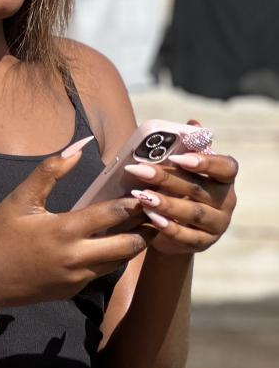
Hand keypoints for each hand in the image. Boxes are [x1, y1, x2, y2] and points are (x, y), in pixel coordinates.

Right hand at [0, 138, 147, 306]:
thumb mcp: (20, 198)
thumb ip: (50, 170)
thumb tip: (79, 147)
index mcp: (64, 230)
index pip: (114, 214)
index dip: (135, 202)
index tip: (147, 191)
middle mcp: (77, 258)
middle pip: (129, 245)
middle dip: (146, 229)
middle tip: (154, 212)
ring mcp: (77, 278)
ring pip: (120, 262)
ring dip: (133, 245)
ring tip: (141, 227)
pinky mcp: (73, 291)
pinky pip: (101, 273)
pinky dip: (111, 258)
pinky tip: (112, 244)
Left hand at [124, 120, 237, 255]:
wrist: (174, 228)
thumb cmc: (178, 189)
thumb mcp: (182, 170)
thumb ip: (187, 148)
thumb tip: (193, 123)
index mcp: (224, 178)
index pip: (226, 167)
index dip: (206, 162)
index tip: (179, 157)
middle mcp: (226, 201)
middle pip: (200, 189)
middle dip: (168, 179)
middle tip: (140, 171)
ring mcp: (218, 225)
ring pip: (194, 213)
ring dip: (166, 203)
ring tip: (141, 196)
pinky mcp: (204, 243)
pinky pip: (187, 236)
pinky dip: (168, 227)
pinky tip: (151, 218)